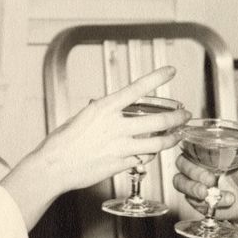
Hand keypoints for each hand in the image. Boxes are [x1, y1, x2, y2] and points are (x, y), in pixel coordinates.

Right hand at [2, 66, 190, 227]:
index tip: (170, 71)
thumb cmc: (62, 142)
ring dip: (172, 139)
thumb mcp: (82, 118)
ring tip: (178, 135)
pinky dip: (150, 155)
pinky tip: (151, 153)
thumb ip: (103, 114)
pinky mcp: (121, 165)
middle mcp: (116, 127)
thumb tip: (114, 112)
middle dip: (177, 117)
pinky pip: (143, 159)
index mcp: (104, 109)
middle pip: (159, 121)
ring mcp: (120, 147)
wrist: (53, 167)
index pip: (137, 88)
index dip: (157, 78)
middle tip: (185, 115)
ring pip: (158, 144)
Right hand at [173, 142, 237, 226]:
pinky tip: (223, 203)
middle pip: (182, 163)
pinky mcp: (198, 200)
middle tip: (210, 180)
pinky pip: (192, 200)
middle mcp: (201, 165)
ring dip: (192, 188)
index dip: (191, 148)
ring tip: (208, 195)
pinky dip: (204, 203)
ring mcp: (198, 183)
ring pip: (180, 182)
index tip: (202, 156)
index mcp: (212, 152)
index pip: (192, 144)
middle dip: (192, 172)